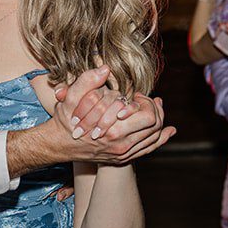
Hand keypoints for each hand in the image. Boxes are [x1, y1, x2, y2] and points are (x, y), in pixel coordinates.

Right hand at [52, 68, 174, 163]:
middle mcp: (121, 146)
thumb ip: (86, 81)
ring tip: (155, 107)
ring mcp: (123, 154)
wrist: (58, 145)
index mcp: (112, 132)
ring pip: (155, 137)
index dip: (145, 102)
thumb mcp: (70, 98)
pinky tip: (169, 130)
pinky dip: (161, 138)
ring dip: (159, 120)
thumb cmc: (65, 121)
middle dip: (154, 109)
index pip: (149, 116)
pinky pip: (149, 149)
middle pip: (156, 126)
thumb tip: (104, 69)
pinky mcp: (124, 158)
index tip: (135, 95)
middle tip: (143, 101)